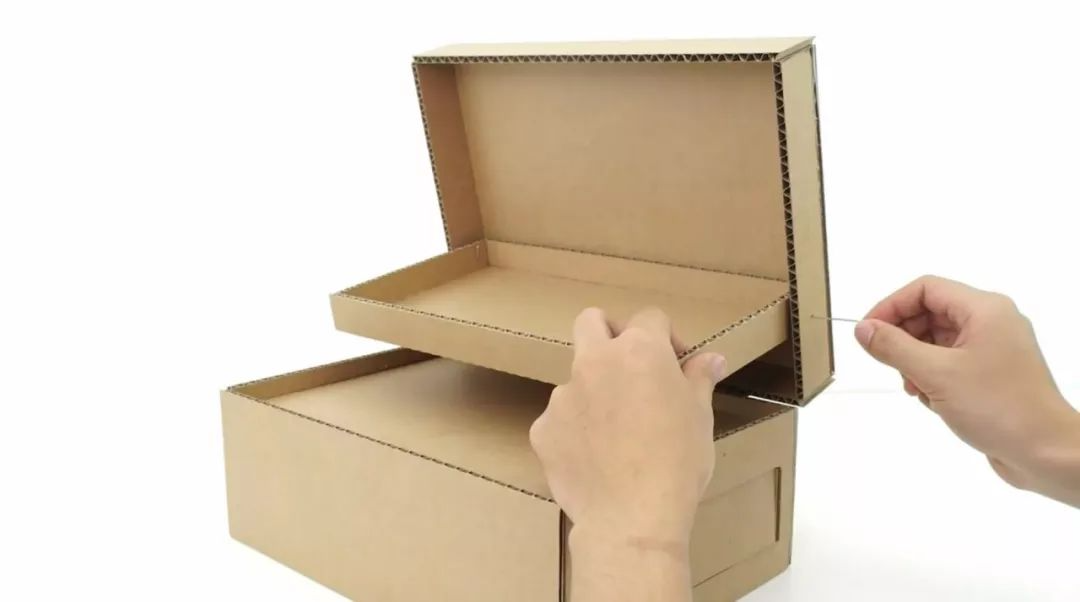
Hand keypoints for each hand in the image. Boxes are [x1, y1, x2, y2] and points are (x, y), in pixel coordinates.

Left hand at [529, 307, 726, 600]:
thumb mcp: (700, 417)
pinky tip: (595, 458)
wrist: (631, 518)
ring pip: (575, 377)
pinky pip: (558, 420)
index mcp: (639, 350)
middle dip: (610, 334)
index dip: (667, 337)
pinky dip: (575, 431)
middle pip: (592, 321)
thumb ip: (698, 378)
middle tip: (630, 367)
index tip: (677, 364)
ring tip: (617, 432)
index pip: (650, 318)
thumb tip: (711, 359)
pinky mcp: (543, 429)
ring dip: (594, 392)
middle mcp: (595, 362)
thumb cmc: (676, 464)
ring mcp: (563, 395)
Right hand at [857, 275, 1079, 505]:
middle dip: (904, 338)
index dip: (891, 306)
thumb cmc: (997, 407)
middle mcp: (991, 322)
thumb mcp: (935, 374)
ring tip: (916, 389)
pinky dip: (933, 377)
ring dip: (916, 362)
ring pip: (937, 340)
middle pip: (930, 313)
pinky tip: (932, 400)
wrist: (1046, 452)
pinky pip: (950, 362)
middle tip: (890, 366)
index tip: (868, 333)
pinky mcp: (992, 373)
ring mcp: (993, 348)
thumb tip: (863, 329)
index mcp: (984, 309)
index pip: (925, 289)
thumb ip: (893, 347)